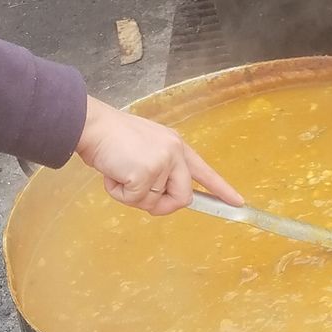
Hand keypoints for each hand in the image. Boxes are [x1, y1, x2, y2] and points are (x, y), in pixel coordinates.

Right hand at [76, 95, 244, 215]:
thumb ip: (160, 169)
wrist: (93, 126)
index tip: (238, 202)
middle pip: (182, 198)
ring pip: (154, 202)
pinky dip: (119, 193)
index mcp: (176, 146)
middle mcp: (174, 153)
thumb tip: (161, 198)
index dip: (221, 189)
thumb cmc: (112, 138)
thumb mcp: (146, 149)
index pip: (204, 171)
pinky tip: (113, 173)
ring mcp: (162, 163)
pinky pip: (134, 201)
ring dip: (132, 195)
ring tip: (119, 171)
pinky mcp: (145, 174)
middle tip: (137, 195)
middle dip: (161, 205)